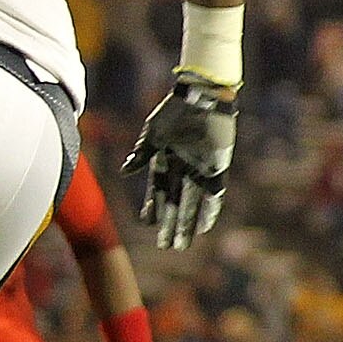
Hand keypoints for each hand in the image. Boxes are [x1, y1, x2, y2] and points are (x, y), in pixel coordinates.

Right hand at [125, 75, 236, 247]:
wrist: (202, 95)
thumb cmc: (175, 110)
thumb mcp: (153, 133)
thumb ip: (142, 154)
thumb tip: (125, 172)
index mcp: (166, 160)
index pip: (159, 190)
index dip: (154, 208)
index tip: (149, 224)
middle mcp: (183, 168)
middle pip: (176, 202)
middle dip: (171, 224)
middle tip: (167, 246)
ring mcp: (201, 168)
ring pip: (193, 202)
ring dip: (188, 223)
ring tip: (183, 244)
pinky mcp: (217, 166)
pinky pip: (213, 193)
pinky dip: (209, 210)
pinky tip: (203, 227)